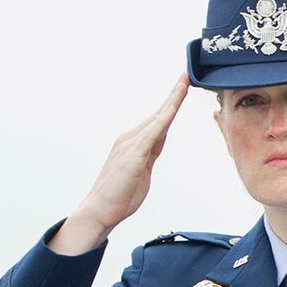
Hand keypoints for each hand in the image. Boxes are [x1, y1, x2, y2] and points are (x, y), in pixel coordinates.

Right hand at [50, 75, 191, 254]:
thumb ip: (150, 153)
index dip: (172, 103)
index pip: (159, 120)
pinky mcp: (132, 158)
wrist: (100, 211)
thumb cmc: (120, 195)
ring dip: (171, 101)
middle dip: (174, 94)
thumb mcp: (142, 170)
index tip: (183, 87)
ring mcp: (130, 146)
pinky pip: (150, 135)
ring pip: (156, 119)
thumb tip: (159, 140)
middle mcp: (130, 139)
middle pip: (158, 114)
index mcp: (134, 143)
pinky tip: (171, 110)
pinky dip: (162, 121)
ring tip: (183, 84)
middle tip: (186, 75)